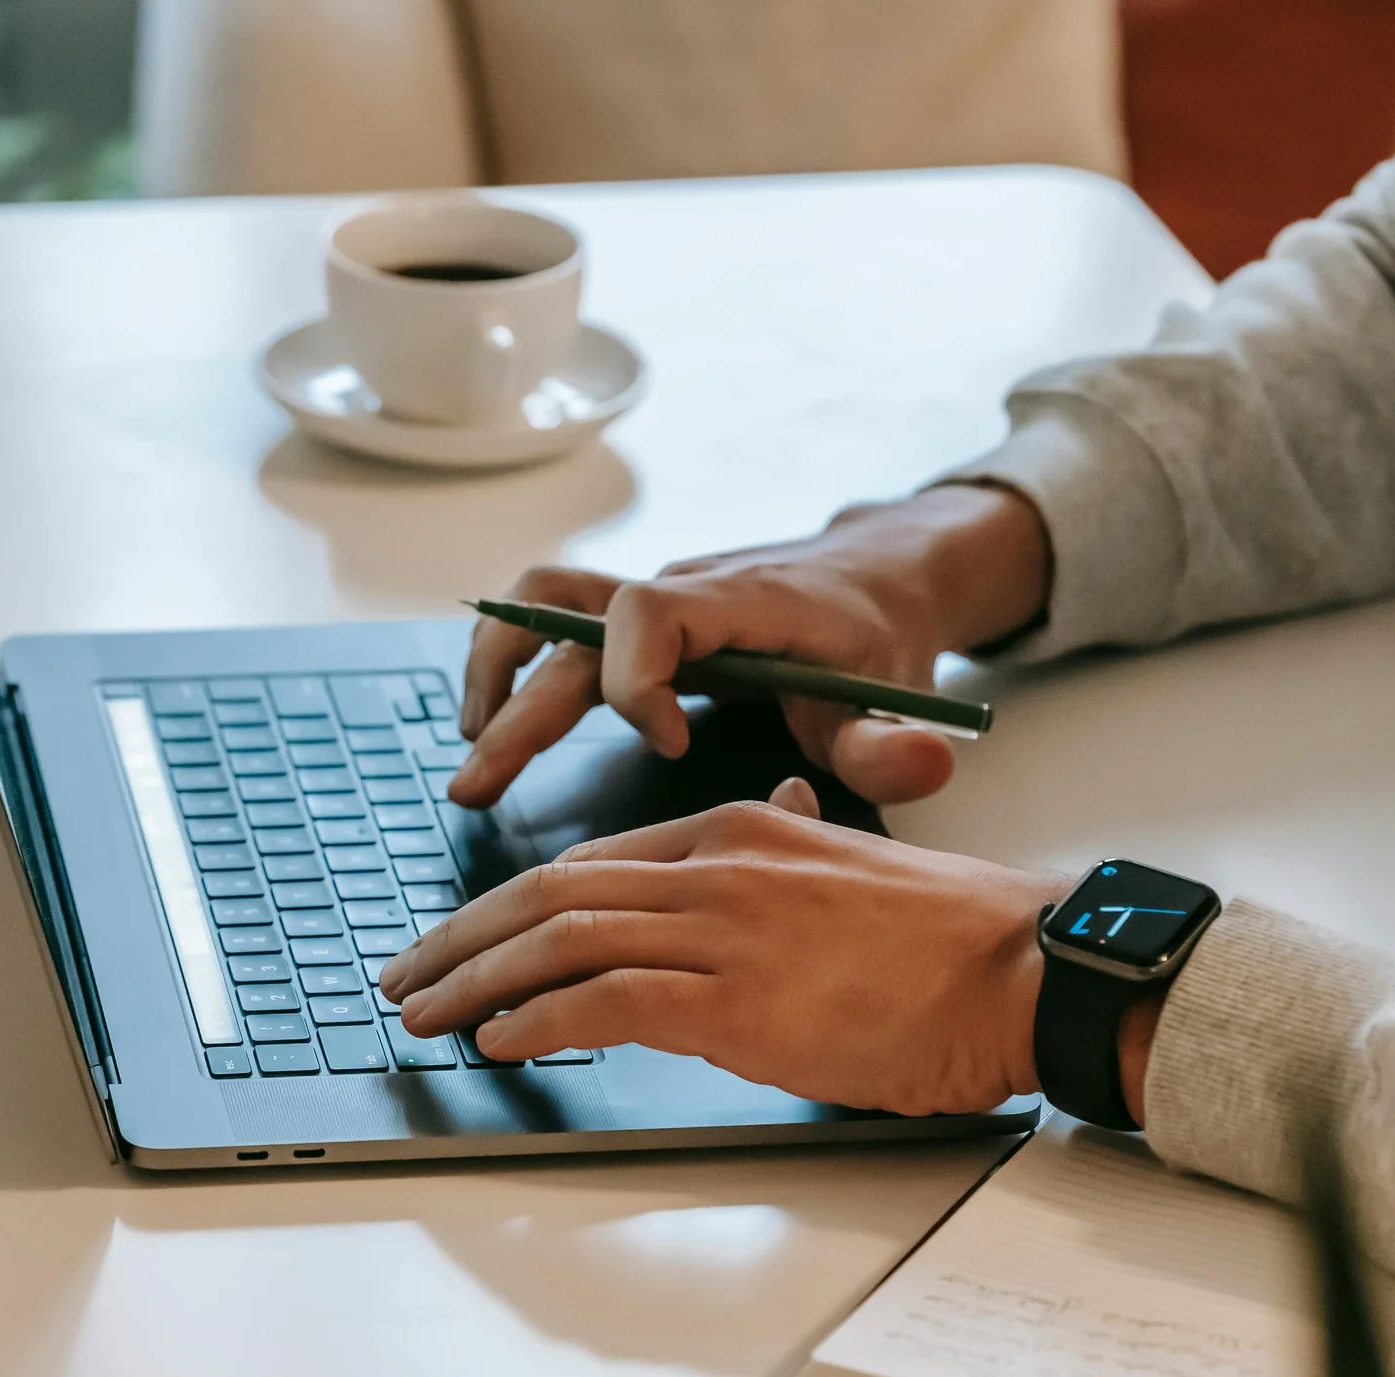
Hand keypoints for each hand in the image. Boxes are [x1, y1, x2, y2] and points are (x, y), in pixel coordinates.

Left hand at [379, 786, 1067, 1116]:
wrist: (1028, 967)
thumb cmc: (948, 939)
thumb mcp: (841, 874)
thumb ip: (776, 866)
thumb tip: (739, 872)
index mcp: (736, 830)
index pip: (587, 865)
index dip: (505, 907)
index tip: (459, 943)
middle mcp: (716, 866)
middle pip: (549, 893)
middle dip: (461, 939)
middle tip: (406, 978)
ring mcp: (724, 929)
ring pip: (561, 940)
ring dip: (477, 982)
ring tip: (426, 1016)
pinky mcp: (739, 998)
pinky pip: (608, 999)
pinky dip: (540, 1018)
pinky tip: (501, 1039)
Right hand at [450, 484, 1049, 809]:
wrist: (876, 573)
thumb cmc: (878, 637)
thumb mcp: (899, 692)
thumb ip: (896, 740)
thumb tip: (924, 764)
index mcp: (737, 601)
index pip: (650, 615)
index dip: (639, 681)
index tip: (668, 744)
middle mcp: (677, 589)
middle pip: (567, 622)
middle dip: (518, 708)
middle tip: (478, 785)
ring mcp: (648, 602)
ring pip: (541, 604)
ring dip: (495, 669)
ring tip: (469, 748)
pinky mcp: (632, 622)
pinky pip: (549, 621)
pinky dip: (512, 665)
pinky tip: (495, 727)